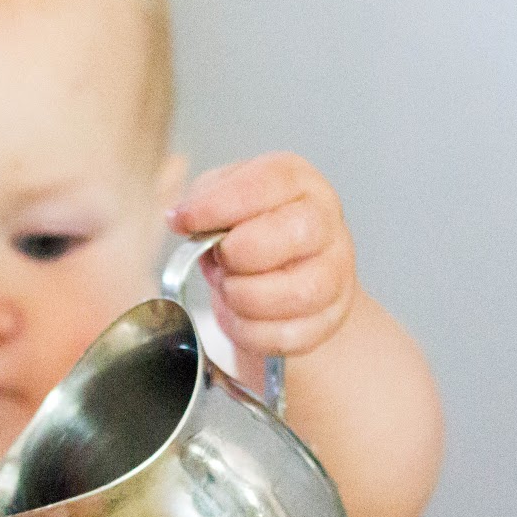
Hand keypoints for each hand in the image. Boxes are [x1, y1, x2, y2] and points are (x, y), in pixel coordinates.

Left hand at [168, 152, 357, 357]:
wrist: (284, 272)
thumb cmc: (251, 230)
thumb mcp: (222, 200)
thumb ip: (202, 201)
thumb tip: (182, 218)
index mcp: (297, 182)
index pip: (265, 184)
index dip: (219, 205)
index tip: (184, 221)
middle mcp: (325, 222)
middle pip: (295, 233)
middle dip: (240, 253)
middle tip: (220, 260)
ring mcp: (334, 273)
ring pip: (298, 292)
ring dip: (245, 297)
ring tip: (229, 289)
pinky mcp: (330, 318)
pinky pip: (290, 334)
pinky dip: (250, 331)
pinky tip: (238, 316)